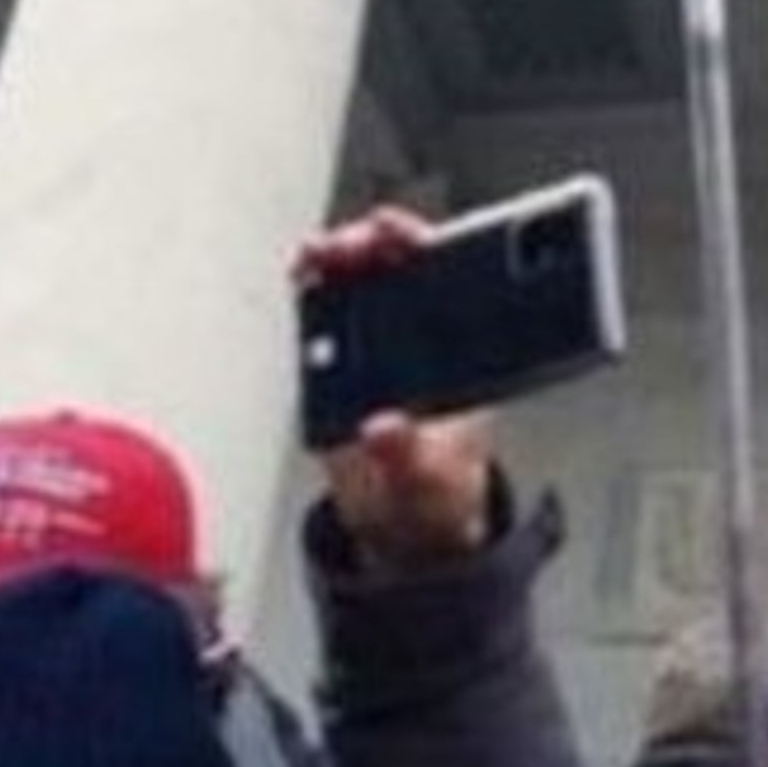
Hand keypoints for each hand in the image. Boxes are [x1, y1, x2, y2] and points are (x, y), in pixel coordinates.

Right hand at [295, 206, 497, 569]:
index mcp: (464, 365)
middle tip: (353, 244)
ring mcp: (382, 350)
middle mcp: (425, 346)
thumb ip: (406, 458)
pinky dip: (313, 288)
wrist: (404, 528)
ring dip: (340, 258)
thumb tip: (384, 429)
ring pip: (363, 283)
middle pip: (403, 271)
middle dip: (377, 244)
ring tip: (319, 254)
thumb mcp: (427, 485)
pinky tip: (302, 276)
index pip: (456, 288)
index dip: (432, 252)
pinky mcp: (342, 365)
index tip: (409, 237)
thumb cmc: (435, 498)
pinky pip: (328, 313)